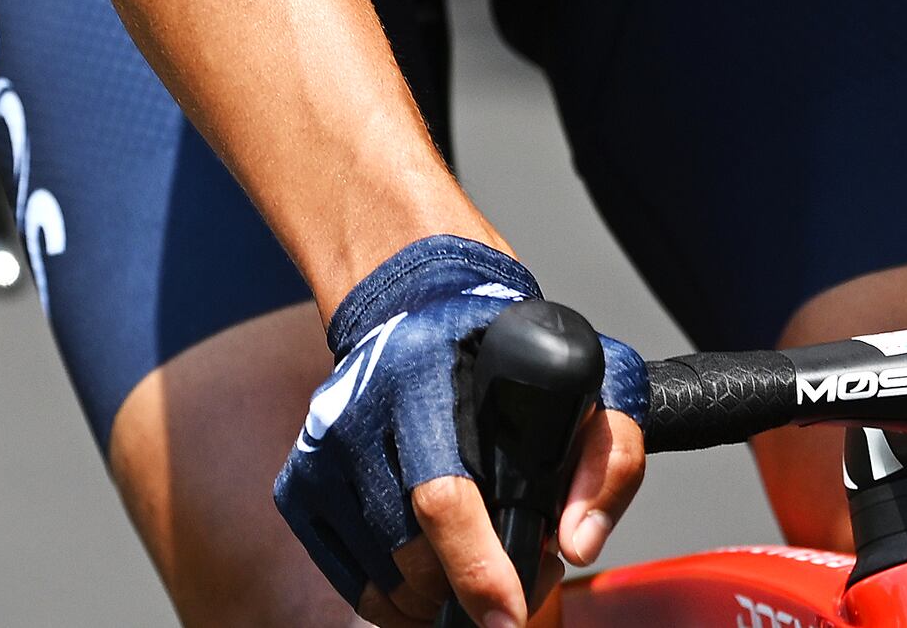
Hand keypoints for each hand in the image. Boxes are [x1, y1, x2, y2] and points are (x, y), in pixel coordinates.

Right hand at [272, 236, 651, 627]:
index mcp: (422, 374)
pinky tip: (435, 572)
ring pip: (381, 581)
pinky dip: (397, 599)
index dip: (476, 567)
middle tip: (520, 572)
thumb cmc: (502, 351)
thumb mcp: (584, 378)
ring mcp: (318, 451)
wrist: (411, 308)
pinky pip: (352, 582)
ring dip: (437, 600)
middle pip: (410, 553)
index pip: (441, 493)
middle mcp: (357, 411)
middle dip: (470, 588)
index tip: (508, 615)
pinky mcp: (297, 484)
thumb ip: (609, 459)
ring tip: (481, 564)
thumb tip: (579, 545)